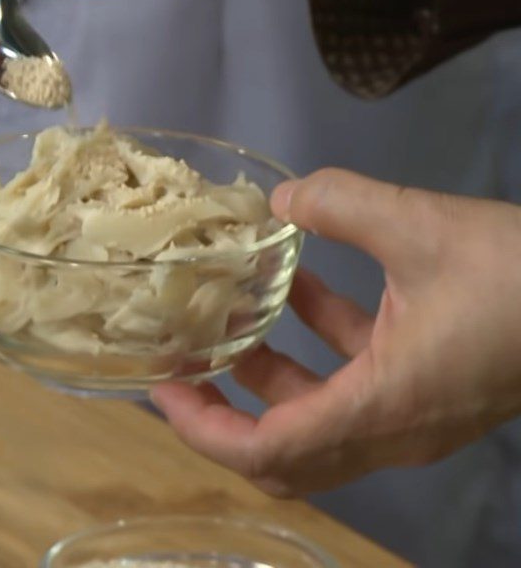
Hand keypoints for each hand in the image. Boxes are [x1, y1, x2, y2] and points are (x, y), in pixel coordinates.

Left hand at [151, 169, 520, 495]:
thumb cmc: (517, 273)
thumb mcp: (417, 225)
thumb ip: (338, 203)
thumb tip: (278, 198)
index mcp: (381, 408)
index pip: (270, 453)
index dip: (205, 428)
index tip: (164, 387)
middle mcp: (391, 429)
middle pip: (285, 453)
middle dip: (224, 414)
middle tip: (182, 367)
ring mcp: (411, 412)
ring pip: (318, 414)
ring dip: (267, 374)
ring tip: (224, 320)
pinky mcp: (427, 385)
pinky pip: (355, 378)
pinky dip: (318, 343)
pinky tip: (296, 288)